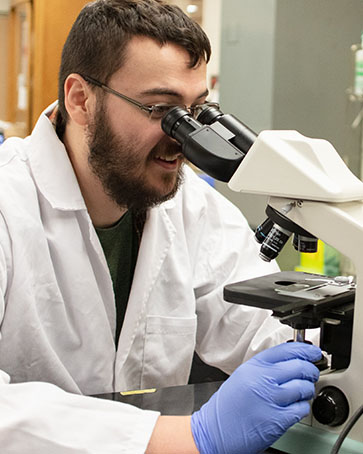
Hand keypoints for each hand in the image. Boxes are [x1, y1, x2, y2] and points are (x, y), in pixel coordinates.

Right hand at [191, 342, 320, 453]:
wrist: (215, 430)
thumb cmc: (228, 405)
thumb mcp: (243, 375)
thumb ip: (265, 367)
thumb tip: (291, 360)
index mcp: (254, 366)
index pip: (287, 350)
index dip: (305, 349)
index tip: (313, 352)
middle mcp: (263, 380)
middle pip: (300, 367)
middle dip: (311, 370)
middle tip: (311, 373)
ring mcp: (272, 399)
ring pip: (304, 388)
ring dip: (307, 390)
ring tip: (301, 392)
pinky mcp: (278, 420)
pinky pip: (301, 409)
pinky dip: (302, 407)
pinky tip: (293, 407)